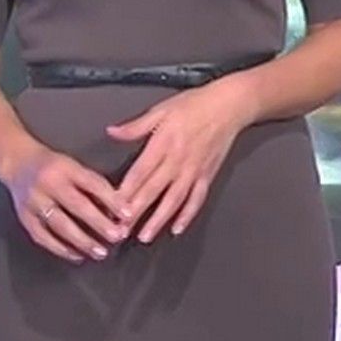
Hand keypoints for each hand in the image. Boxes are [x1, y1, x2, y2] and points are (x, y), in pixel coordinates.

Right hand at [2, 145, 131, 262]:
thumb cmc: (54, 167)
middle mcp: (48, 183)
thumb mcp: (75, 167)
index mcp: (65, 168)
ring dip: (82, 241)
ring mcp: (34, 202)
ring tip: (101, 252)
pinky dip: (61, 248)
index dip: (111, 200)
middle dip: (99, 223)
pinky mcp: (24, 217)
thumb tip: (118, 210)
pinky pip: (43, 236)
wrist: (17, 163)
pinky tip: (78, 255)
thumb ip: (94, 186)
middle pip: (76, 206)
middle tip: (117, 236)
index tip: (128, 214)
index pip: (92, 184)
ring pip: (60, 225)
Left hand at [106, 81, 259, 242]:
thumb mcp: (161, 109)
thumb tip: (111, 132)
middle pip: (153, 190)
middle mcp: (178, 160)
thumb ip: (136, 126)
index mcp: (163, 142)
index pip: (140, 172)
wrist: (229, 105)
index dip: (125, 191)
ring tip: (145, 236)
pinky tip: (177, 228)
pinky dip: (187, 215)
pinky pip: (196, 199)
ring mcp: (194, 170)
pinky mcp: (207, 175)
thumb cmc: (195, 104)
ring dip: (158, 219)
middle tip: (121, 230)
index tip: (112, 206)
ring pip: (174, 200)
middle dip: (136, 212)